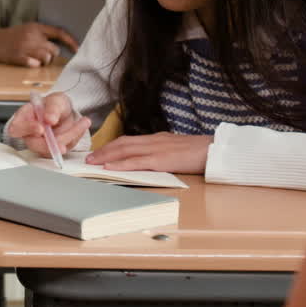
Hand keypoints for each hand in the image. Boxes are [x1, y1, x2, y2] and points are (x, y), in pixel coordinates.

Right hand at [0, 23, 79, 66]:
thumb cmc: (11, 37)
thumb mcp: (27, 29)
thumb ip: (42, 35)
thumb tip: (59, 46)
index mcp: (36, 27)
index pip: (59, 33)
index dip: (70, 42)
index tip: (77, 49)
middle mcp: (32, 36)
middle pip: (53, 50)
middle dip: (50, 56)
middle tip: (41, 55)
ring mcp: (25, 46)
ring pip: (46, 59)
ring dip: (43, 62)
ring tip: (33, 58)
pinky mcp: (18, 56)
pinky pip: (34, 64)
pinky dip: (33, 65)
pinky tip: (26, 61)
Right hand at [5, 92, 89, 156]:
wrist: (66, 112)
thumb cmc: (55, 104)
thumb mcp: (56, 100)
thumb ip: (52, 108)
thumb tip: (49, 119)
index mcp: (23, 117)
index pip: (17, 127)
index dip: (27, 129)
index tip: (41, 128)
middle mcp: (29, 133)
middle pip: (34, 144)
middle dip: (51, 144)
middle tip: (64, 144)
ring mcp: (40, 143)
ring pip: (51, 149)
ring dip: (69, 137)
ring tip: (83, 122)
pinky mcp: (52, 150)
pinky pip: (63, 149)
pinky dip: (74, 139)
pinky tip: (80, 127)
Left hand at [86, 133, 214, 173]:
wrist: (216, 150)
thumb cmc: (201, 153)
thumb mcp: (178, 150)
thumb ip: (164, 153)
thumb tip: (152, 160)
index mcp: (158, 139)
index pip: (130, 141)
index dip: (113, 146)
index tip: (100, 152)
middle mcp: (154, 141)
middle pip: (123, 144)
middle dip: (104, 150)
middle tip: (89, 157)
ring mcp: (157, 149)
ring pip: (125, 150)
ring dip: (107, 156)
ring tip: (93, 162)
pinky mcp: (161, 160)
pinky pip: (136, 162)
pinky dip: (121, 164)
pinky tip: (110, 167)